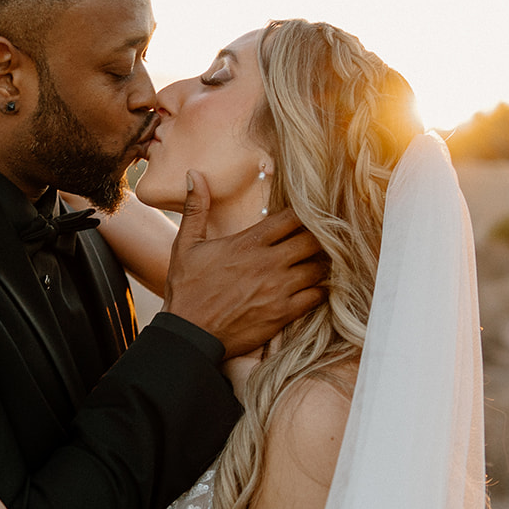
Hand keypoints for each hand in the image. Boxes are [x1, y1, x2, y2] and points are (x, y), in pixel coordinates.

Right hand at [162, 173, 329, 357]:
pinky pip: (317, 296)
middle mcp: (268, 263)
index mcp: (249, 243)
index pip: (291, 218)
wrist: (189, 334)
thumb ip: (195, 208)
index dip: (304, 214)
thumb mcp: (185, 245)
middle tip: (322, 238)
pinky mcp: (283, 314)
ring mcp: (279, 289)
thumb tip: (194, 174)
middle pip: (313, 240)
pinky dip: (321, 290)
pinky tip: (316, 287)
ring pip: (320, 267)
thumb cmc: (186, 290)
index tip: (306, 215)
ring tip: (322, 261)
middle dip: (320, 237)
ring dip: (323, 263)